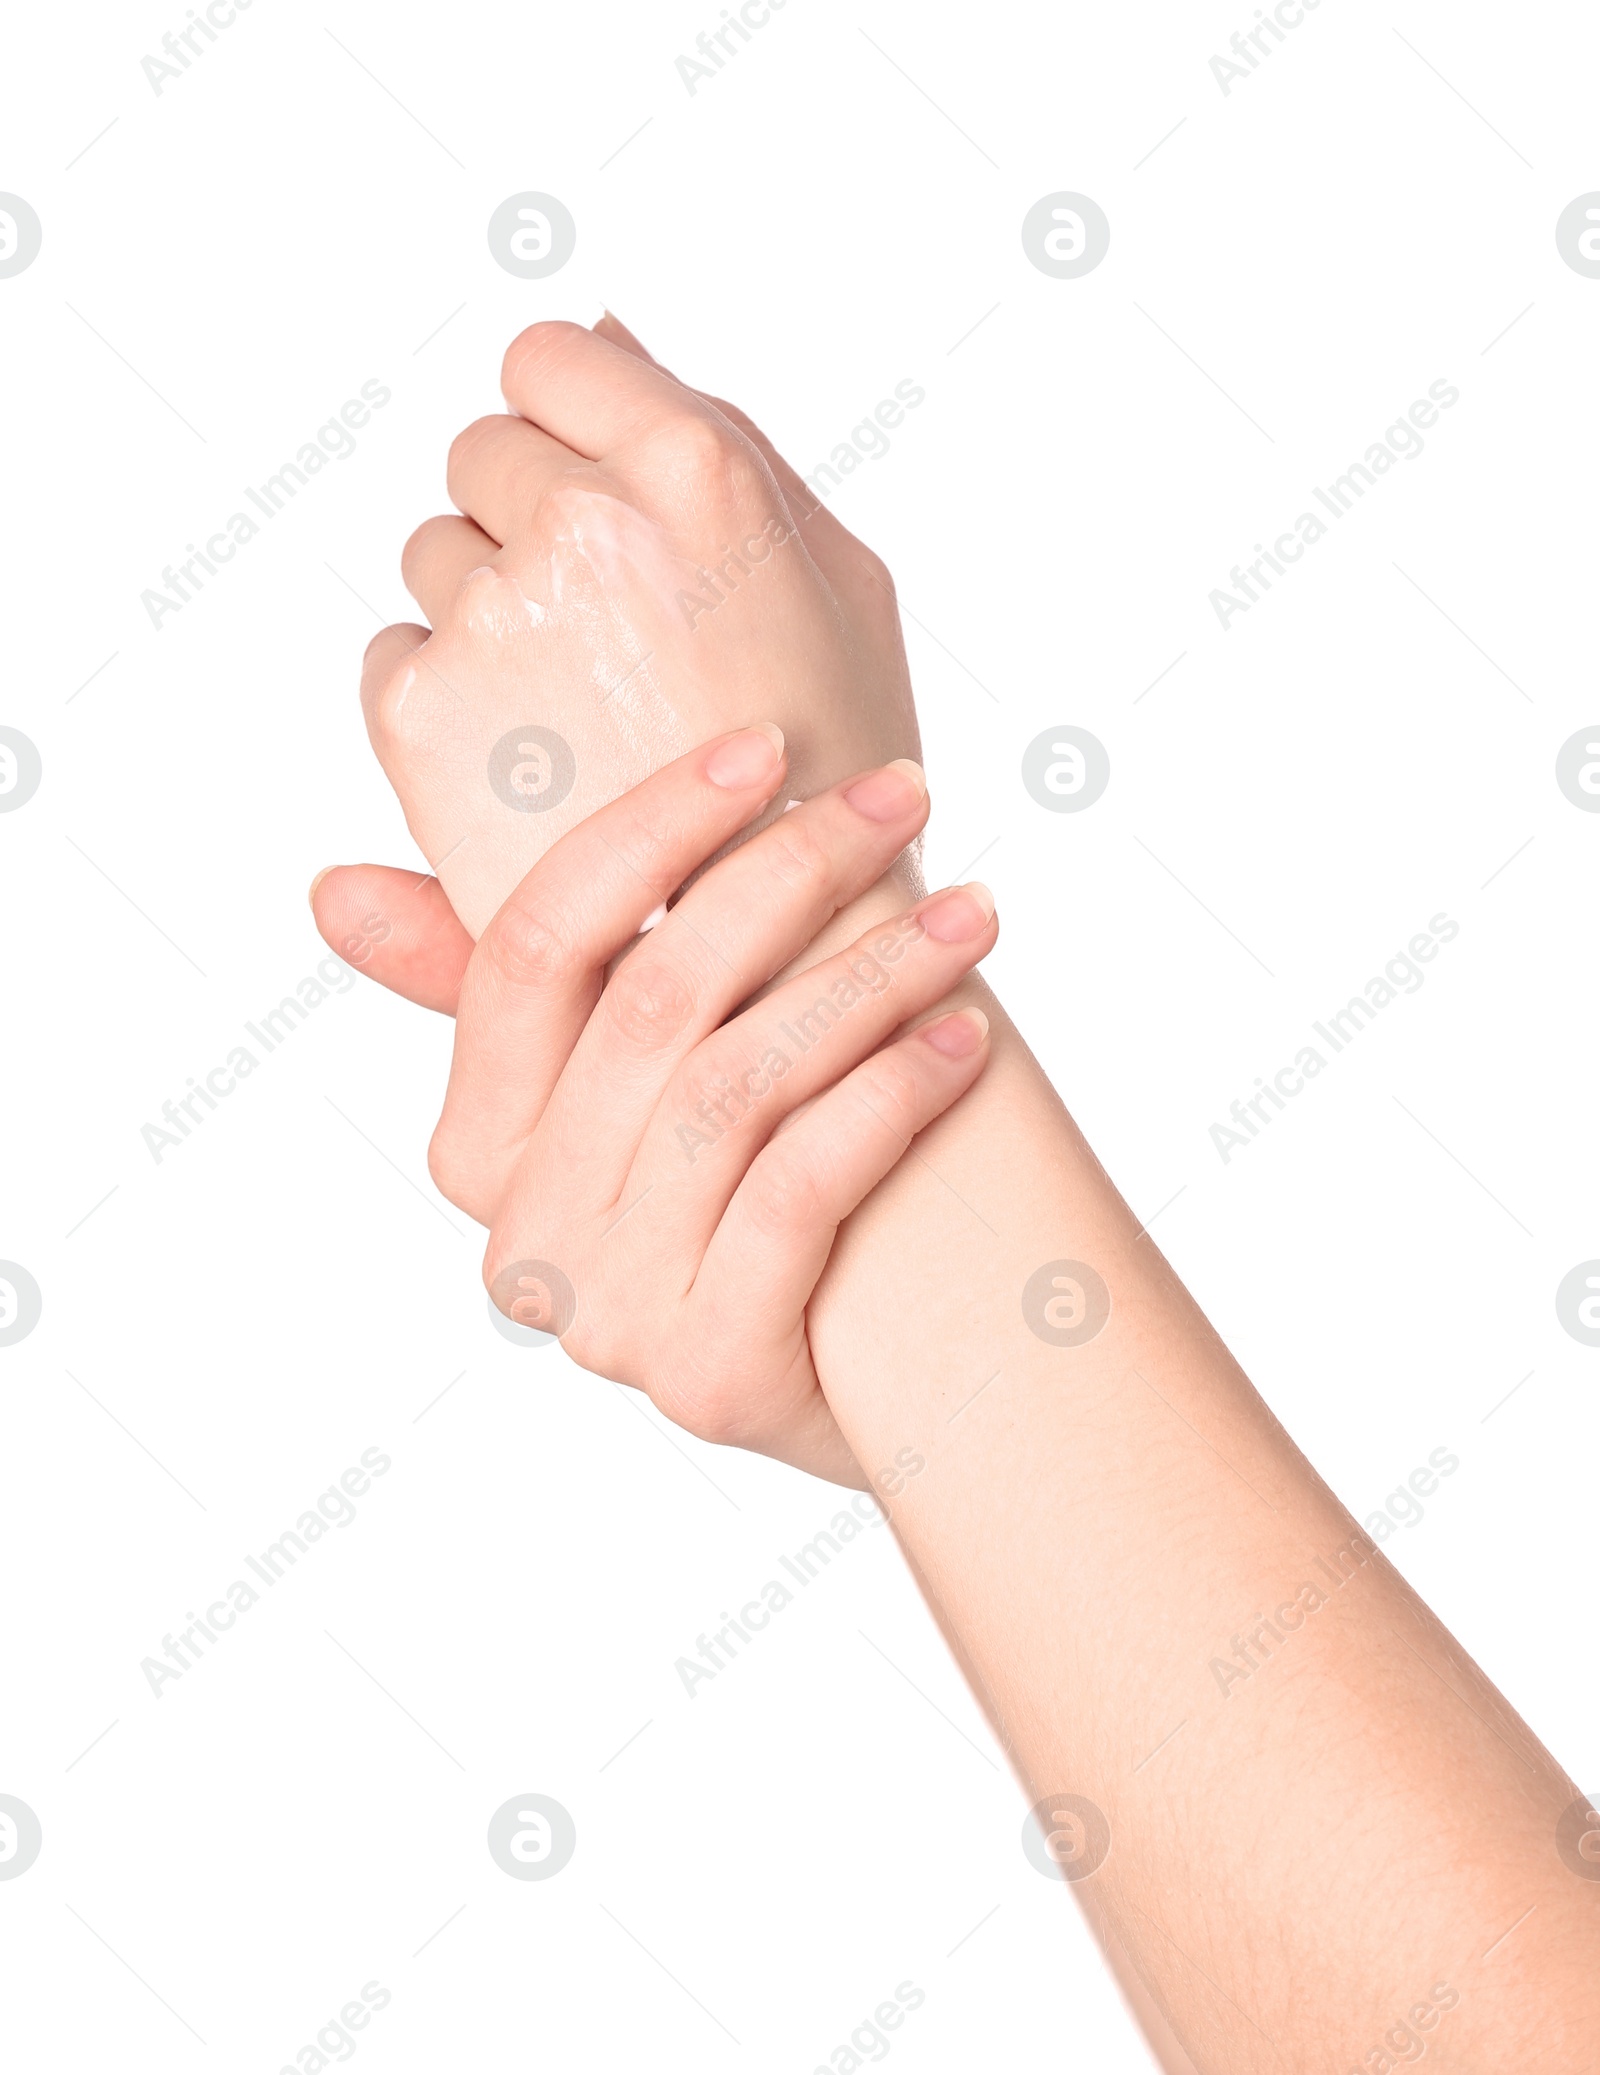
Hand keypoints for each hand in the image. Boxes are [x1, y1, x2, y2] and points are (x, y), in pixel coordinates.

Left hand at [356, 314, 919, 937]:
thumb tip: (602, 324)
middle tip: (611, 640)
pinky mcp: (419, 712)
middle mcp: (581, 523)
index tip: (605, 511)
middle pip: (482, 454)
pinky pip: (390, 652)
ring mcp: (493, 618)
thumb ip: (725, 434)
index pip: (548, 357)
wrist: (789, 951)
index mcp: (696, 464)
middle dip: (532, 527)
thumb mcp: (838, 575)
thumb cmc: (836, 761)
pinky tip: (531, 762)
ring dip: (487, 615)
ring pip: (434, 557)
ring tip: (580, 715)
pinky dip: (439, 699)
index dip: (570, 431)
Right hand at [422, 725, 995, 1486]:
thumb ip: (518, 992)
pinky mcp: (710, 1379)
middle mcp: (523, 1238)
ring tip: (966, 914)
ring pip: (739, 1088)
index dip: (645, 830)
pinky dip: (889, 1099)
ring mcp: (609, 1321)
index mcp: (477, 1148)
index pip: (531, 948)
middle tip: (902, 797)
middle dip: (788, 875)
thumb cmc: (751, 1199)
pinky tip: (963, 1037)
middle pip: (654, 1004)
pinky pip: (799, 1194)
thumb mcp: (631, 1091)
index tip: (766, 746)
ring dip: (868, 977)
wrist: (871, 1393)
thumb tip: (333, 890)